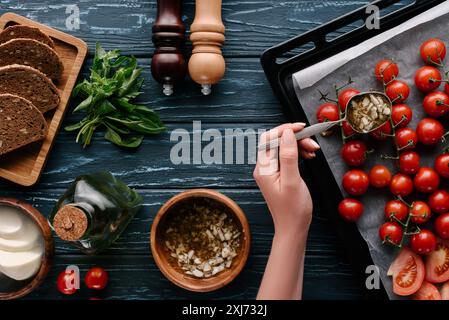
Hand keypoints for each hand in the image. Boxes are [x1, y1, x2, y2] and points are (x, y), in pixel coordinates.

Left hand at [253, 123, 319, 239]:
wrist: (293, 228)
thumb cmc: (293, 209)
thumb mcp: (293, 181)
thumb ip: (289, 156)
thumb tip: (287, 133)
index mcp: (263, 168)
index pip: (269, 139)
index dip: (285, 130)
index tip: (301, 127)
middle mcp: (264, 168)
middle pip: (276, 141)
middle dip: (295, 138)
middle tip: (312, 142)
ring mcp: (271, 171)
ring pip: (283, 148)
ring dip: (298, 145)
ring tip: (313, 151)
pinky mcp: (278, 174)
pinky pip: (286, 157)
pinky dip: (298, 153)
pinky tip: (308, 156)